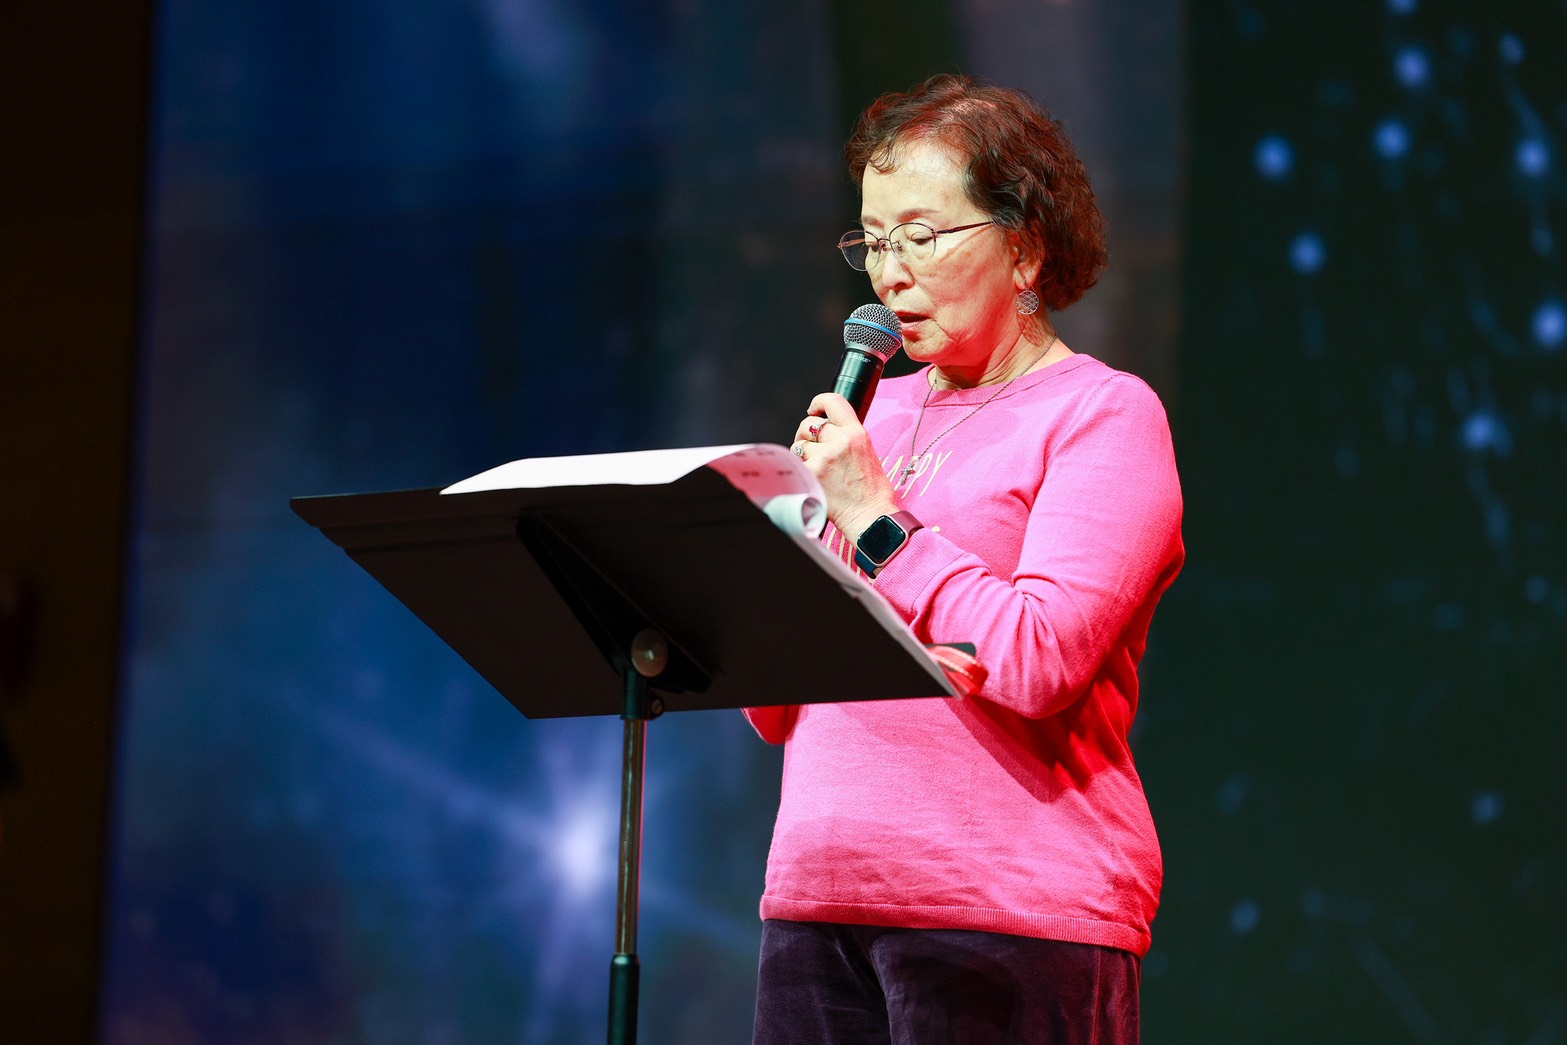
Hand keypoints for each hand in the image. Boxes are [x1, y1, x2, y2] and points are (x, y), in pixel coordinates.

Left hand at [790, 393, 898, 543]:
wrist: (870, 516)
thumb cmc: (870, 491)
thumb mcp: (866, 453)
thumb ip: (847, 437)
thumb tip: (824, 429)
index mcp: (857, 433)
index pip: (834, 401)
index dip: (819, 402)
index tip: (814, 409)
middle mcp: (840, 441)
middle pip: (809, 424)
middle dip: (807, 435)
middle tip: (813, 450)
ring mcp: (824, 457)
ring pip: (799, 445)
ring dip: (802, 455)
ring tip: (817, 470)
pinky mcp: (811, 473)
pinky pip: (795, 465)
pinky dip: (799, 472)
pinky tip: (812, 481)